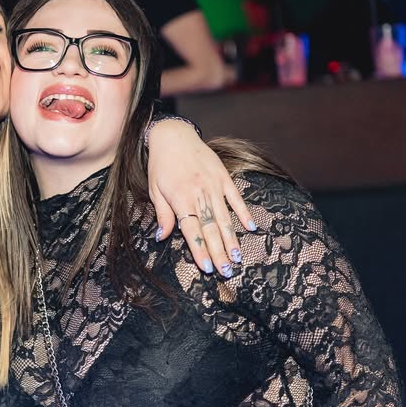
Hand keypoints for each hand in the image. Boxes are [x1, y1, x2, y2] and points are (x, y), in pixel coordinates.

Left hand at [147, 119, 254, 275]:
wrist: (174, 135)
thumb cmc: (161, 165)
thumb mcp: (155, 190)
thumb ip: (162, 214)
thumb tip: (161, 237)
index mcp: (181, 198)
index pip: (192, 230)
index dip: (199, 250)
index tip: (207, 267)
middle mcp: (199, 193)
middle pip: (211, 228)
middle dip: (219, 252)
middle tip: (226, 271)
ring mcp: (214, 185)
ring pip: (224, 217)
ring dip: (231, 239)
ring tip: (237, 257)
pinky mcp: (224, 177)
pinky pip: (236, 198)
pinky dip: (244, 213)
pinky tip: (251, 228)